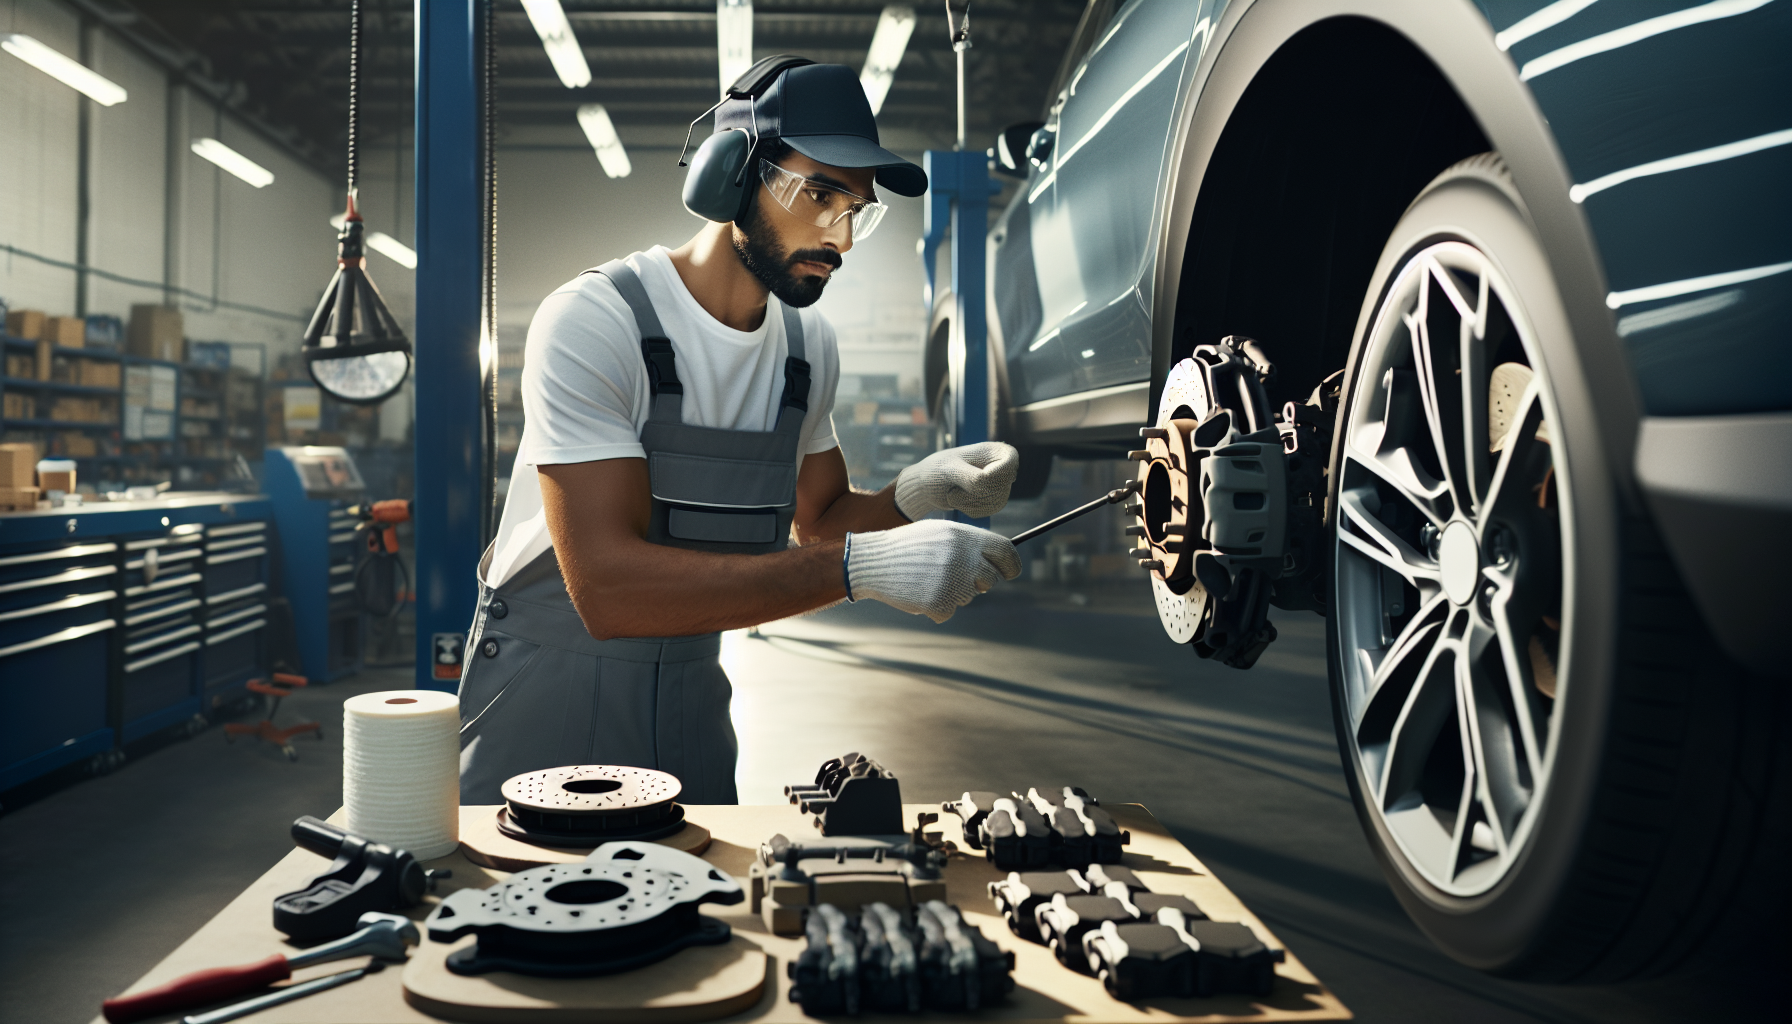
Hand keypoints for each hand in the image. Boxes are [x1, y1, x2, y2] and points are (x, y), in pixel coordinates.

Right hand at [846, 520, 1021, 622]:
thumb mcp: (940, 533)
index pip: (1006, 552)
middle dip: (978, 582)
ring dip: (952, 594)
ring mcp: (952, 582)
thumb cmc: (908, 546)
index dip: (1011, 565)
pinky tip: (917, 593)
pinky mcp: (940, 603)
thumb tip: (996, 564)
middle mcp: (963, 558)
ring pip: (968, 597)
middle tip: (954, 578)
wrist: (873, 562)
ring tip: (926, 579)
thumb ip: (968, 545)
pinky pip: (948, 612)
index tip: (1009, 573)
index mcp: (964, 537)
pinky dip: (935, 608)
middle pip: (990, 579)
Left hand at [895, 442, 1019, 519]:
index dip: (994, 476)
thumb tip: (987, 481)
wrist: (927, 487)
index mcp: (993, 450)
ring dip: (971, 503)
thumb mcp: (949, 470)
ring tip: (954, 493)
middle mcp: (999, 465)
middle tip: (955, 487)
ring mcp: (997, 482)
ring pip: (997, 501)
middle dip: (976, 493)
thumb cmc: (936, 471)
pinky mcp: (992, 498)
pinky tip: (958, 501)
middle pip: (1002, 486)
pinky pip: (991, 509)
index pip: (1010, 464)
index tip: (975, 479)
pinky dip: (972, 510)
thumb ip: (970, 476)